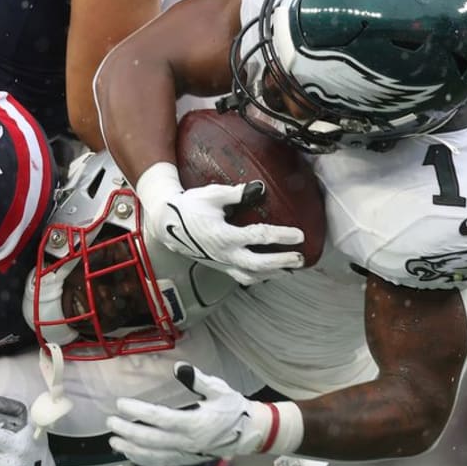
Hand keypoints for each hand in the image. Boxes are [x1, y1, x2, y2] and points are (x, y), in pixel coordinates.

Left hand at [106, 362, 273, 465]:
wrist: (249, 433)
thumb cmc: (233, 408)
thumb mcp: (219, 389)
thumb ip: (198, 379)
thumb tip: (179, 367)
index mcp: (195, 423)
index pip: (160, 418)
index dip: (139, 411)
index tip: (121, 403)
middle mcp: (188, 442)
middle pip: (151, 440)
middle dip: (128, 431)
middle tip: (110, 422)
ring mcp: (187, 453)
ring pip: (154, 455)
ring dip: (131, 450)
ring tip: (113, 442)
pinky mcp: (187, 459)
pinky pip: (162, 463)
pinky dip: (144, 461)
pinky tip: (131, 455)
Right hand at [154, 182, 305, 283]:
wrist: (167, 223)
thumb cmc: (189, 206)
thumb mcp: (211, 195)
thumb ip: (236, 193)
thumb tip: (258, 188)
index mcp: (223, 235)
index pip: (258, 237)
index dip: (281, 236)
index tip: (299, 235)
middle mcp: (223, 253)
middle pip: (258, 264)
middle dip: (281, 261)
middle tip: (299, 258)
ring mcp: (221, 262)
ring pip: (250, 276)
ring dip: (272, 273)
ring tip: (289, 269)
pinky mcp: (219, 266)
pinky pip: (241, 277)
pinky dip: (258, 277)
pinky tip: (269, 273)